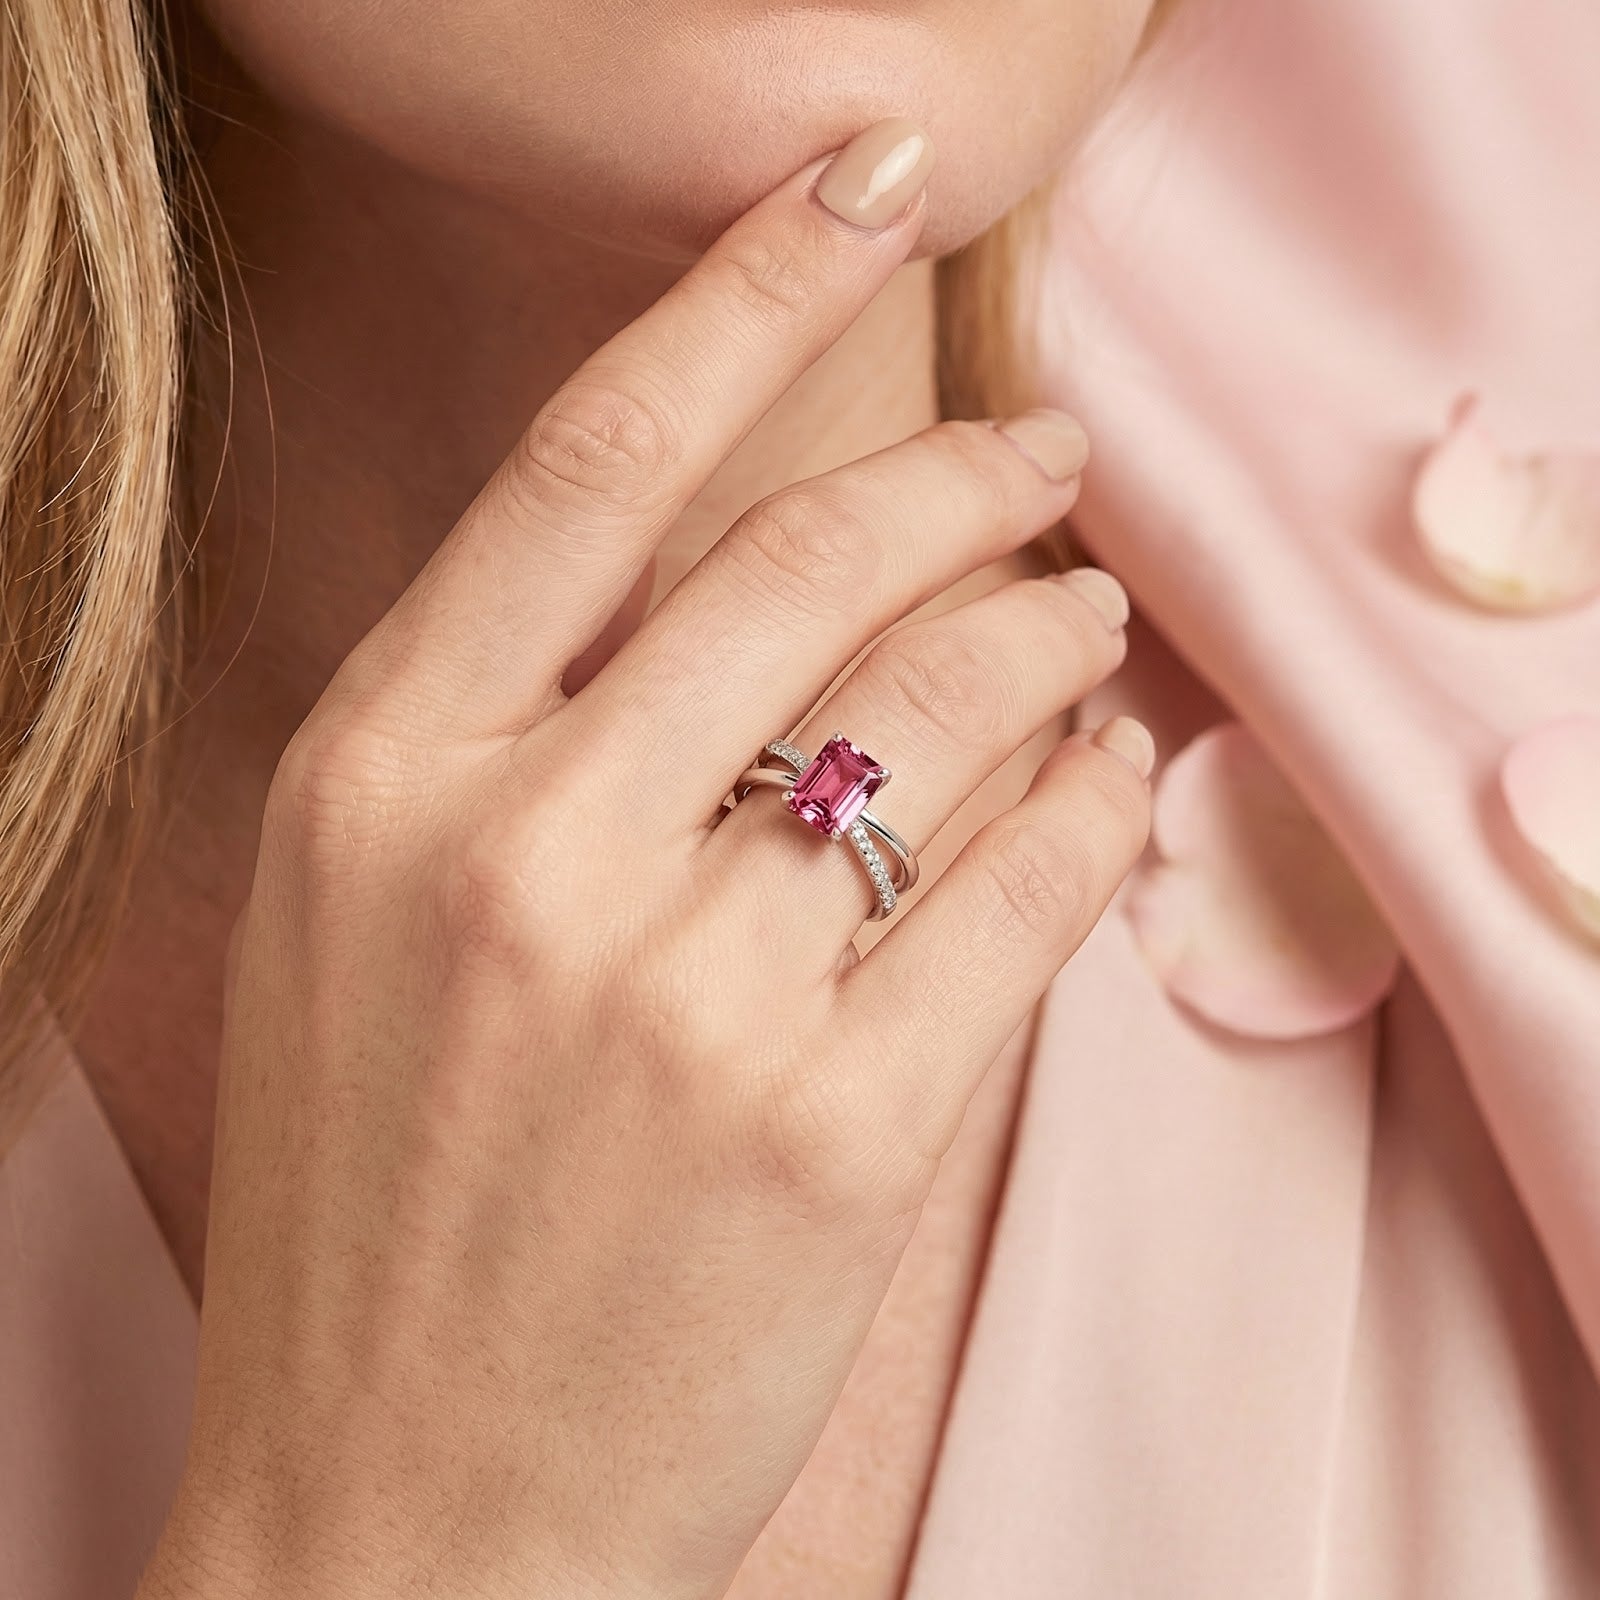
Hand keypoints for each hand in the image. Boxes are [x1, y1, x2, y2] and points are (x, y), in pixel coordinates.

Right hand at [140, 119, 1149, 1599]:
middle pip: (805, 561)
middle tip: (1045, 456)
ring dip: (1045, 632)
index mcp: (383, 775)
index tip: (860, 178)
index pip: (593, 457)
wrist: (396, 1506)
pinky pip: (1020, 897)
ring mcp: (679, 996)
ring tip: (1088, 615)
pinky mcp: (829, 1135)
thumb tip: (752, 587)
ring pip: (939, 709)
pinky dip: (1090, 810)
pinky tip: (1106, 778)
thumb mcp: (378, 924)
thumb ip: (527, 737)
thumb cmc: (379, 1211)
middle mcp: (523, 851)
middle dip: (963, 478)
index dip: (740, 285)